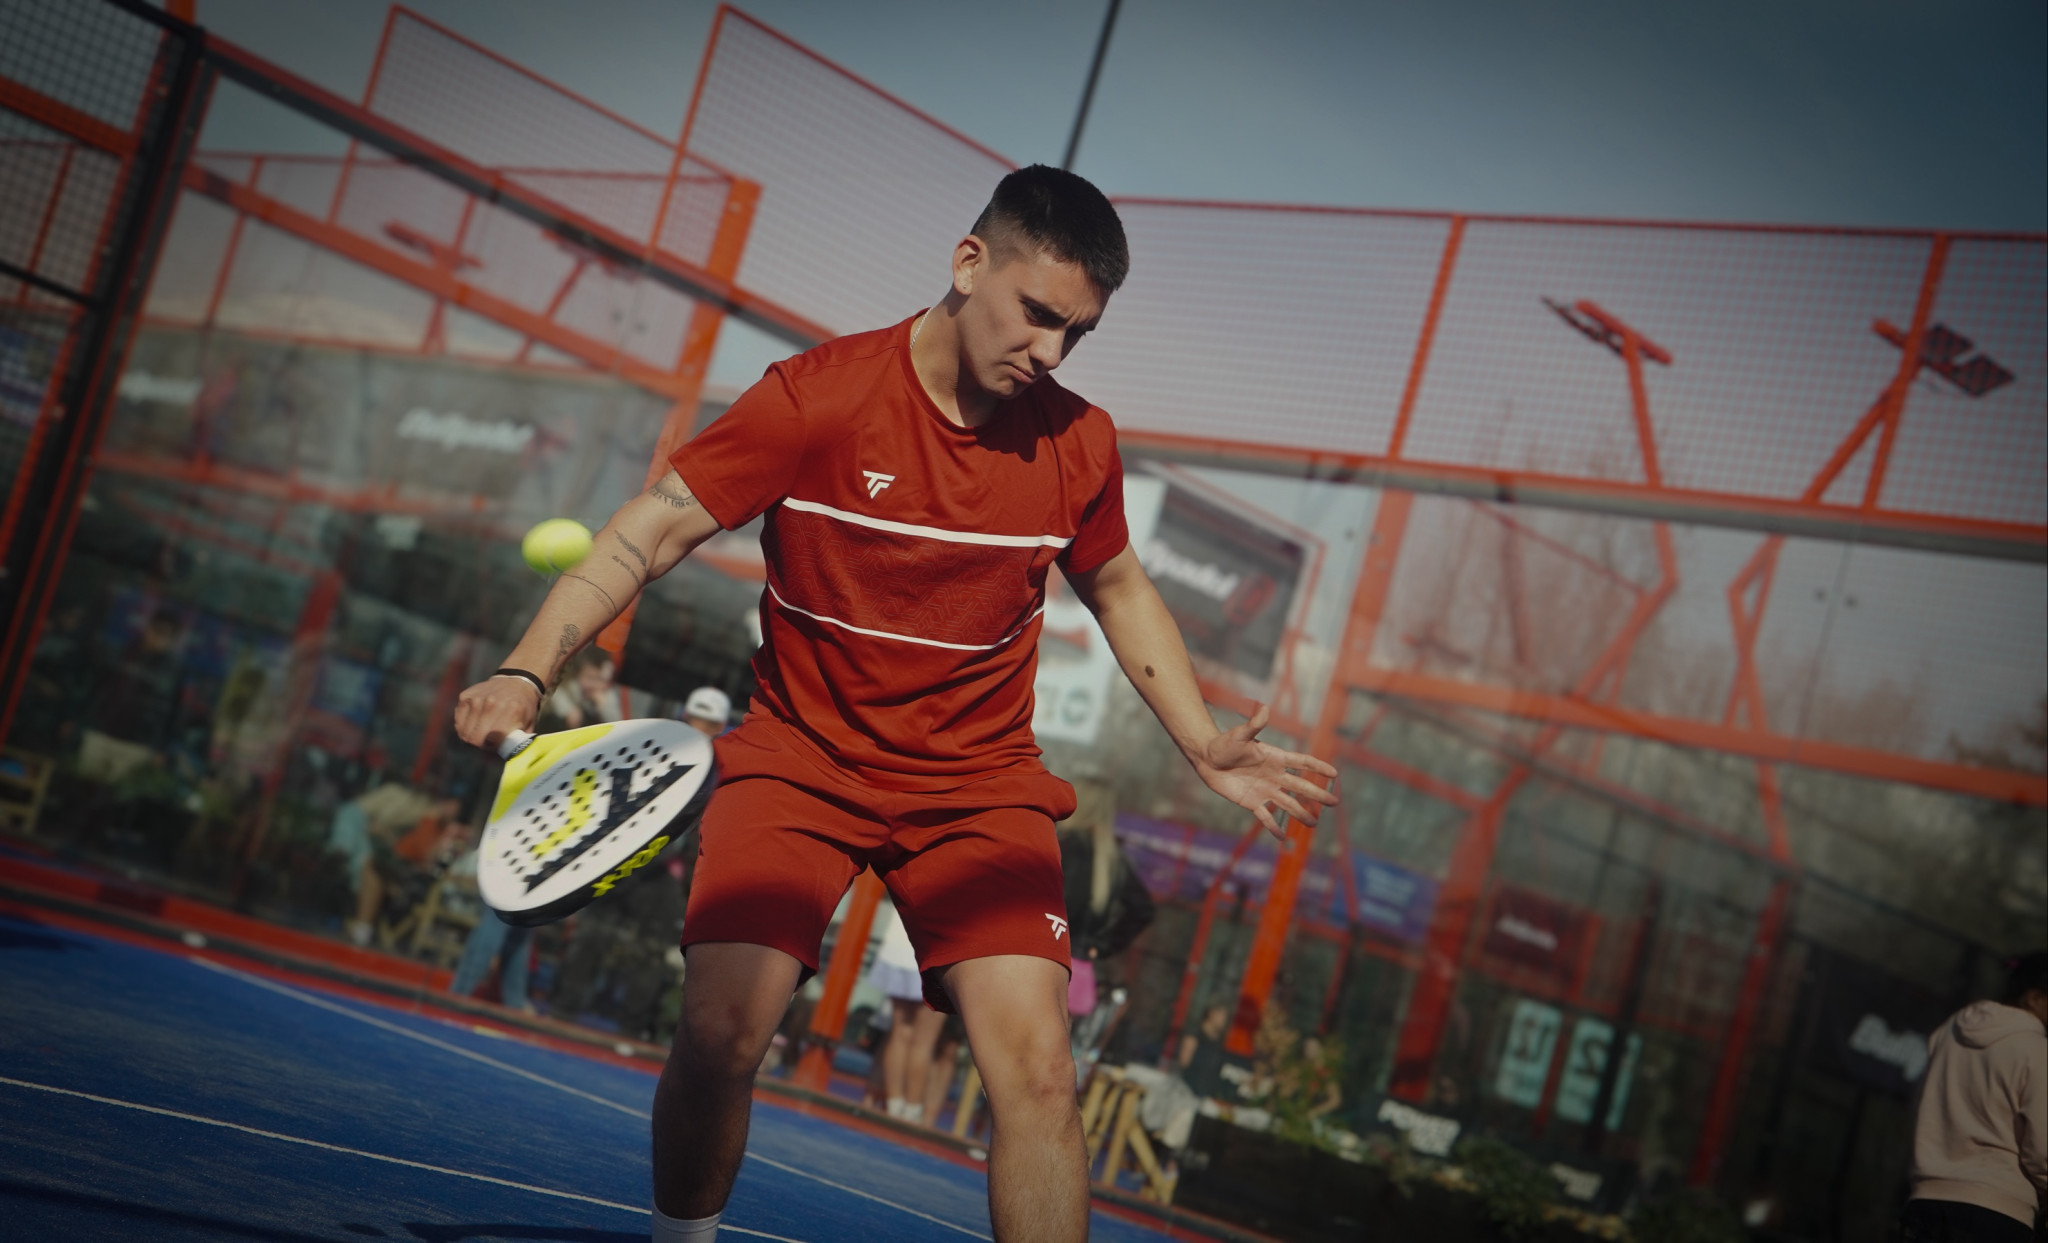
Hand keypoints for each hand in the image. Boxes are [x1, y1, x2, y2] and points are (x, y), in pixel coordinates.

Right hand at [453, 675, 542, 753]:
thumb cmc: (523, 708)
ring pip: (463, 731)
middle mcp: (492, 704)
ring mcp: (476, 699)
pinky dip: (464, 725)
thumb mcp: (528, 726)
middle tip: (488, 740)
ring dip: (471, 735)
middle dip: (480, 744)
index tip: (496, 745)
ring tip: (483, 730)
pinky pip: (458, 720)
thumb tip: (506, 761)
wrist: (516, 682)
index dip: (491, 748)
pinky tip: (475, 722)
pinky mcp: (465, 696)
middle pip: (474, 738)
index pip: (491, 741)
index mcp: (511, 712)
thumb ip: (518, 744)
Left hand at [1188, 703, 1338, 839]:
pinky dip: (1273, 826)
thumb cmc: (1224, 743)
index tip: (1334, 774)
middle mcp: (1274, 776)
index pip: (1302, 762)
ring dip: (1301, 814)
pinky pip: (1265, 817)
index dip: (1318, 767)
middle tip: (1334, 803)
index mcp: (1275, 758)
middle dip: (1317, 795)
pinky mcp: (1252, 802)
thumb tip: (1264, 709)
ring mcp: (1265, 790)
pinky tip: (1282, 837)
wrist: (1207, 759)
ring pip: (1287, 804)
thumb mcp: (1239, 734)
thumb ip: (1254, 725)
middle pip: (1300, 786)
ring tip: (1314, 824)